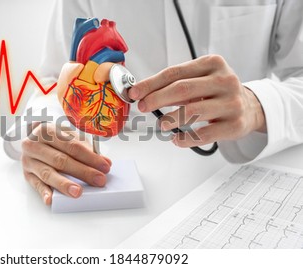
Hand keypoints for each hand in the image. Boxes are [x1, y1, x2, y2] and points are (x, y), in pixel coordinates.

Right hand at [21, 122, 111, 204]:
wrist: (32, 138)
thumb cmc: (55, 138)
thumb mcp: (69, 136)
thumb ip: (86, 149)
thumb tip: (105, 162)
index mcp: (46, 130)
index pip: (71, 146)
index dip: (89, 157)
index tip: (104, 166)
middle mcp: (34, 144)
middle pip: (61, 160)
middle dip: (82, 171)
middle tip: (98, 180)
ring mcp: (29, 160)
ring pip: (47, 173)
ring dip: (64, 184)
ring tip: (77, 192)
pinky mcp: (27, 174)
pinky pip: (36, 184)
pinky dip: (44, 192)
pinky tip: (51, 199)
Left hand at [128, 55, 265, 146]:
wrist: (251, 107)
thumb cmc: (217, 92)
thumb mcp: (200, 79)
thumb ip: (175, 83)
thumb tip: (143, 93)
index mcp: (213, 63)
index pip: (175, 72)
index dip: (151, 83)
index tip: (134, 92)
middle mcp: (225, 80)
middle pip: (182, 89)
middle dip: (156, 99)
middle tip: (143, 107)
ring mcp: (232, 102)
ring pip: (192, 111)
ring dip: (170, 119)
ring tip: (161, 124)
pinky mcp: (235, 124)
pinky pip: (204, 134)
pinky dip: (185, 139)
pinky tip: (176, 139)